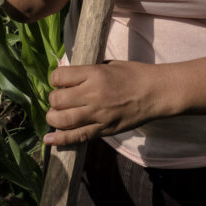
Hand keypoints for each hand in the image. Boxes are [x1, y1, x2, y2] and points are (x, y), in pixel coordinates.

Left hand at [43, 61, 163, 146]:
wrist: (156, 92)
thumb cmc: (134, 75)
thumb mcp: (108, 64)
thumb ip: (87, 71)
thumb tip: (65, 76)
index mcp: (94, 74)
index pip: (59, 76)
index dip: (55, 79)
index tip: (59, 82)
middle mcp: (93, 94)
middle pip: (57, 99)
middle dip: (53, 100)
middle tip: (58, 100)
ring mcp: (98, 114)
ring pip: (63, 120)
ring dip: (53, 119)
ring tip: (55, 116)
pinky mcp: (104, 130)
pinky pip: (78, 137)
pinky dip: (60, 140)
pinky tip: (49, 141)